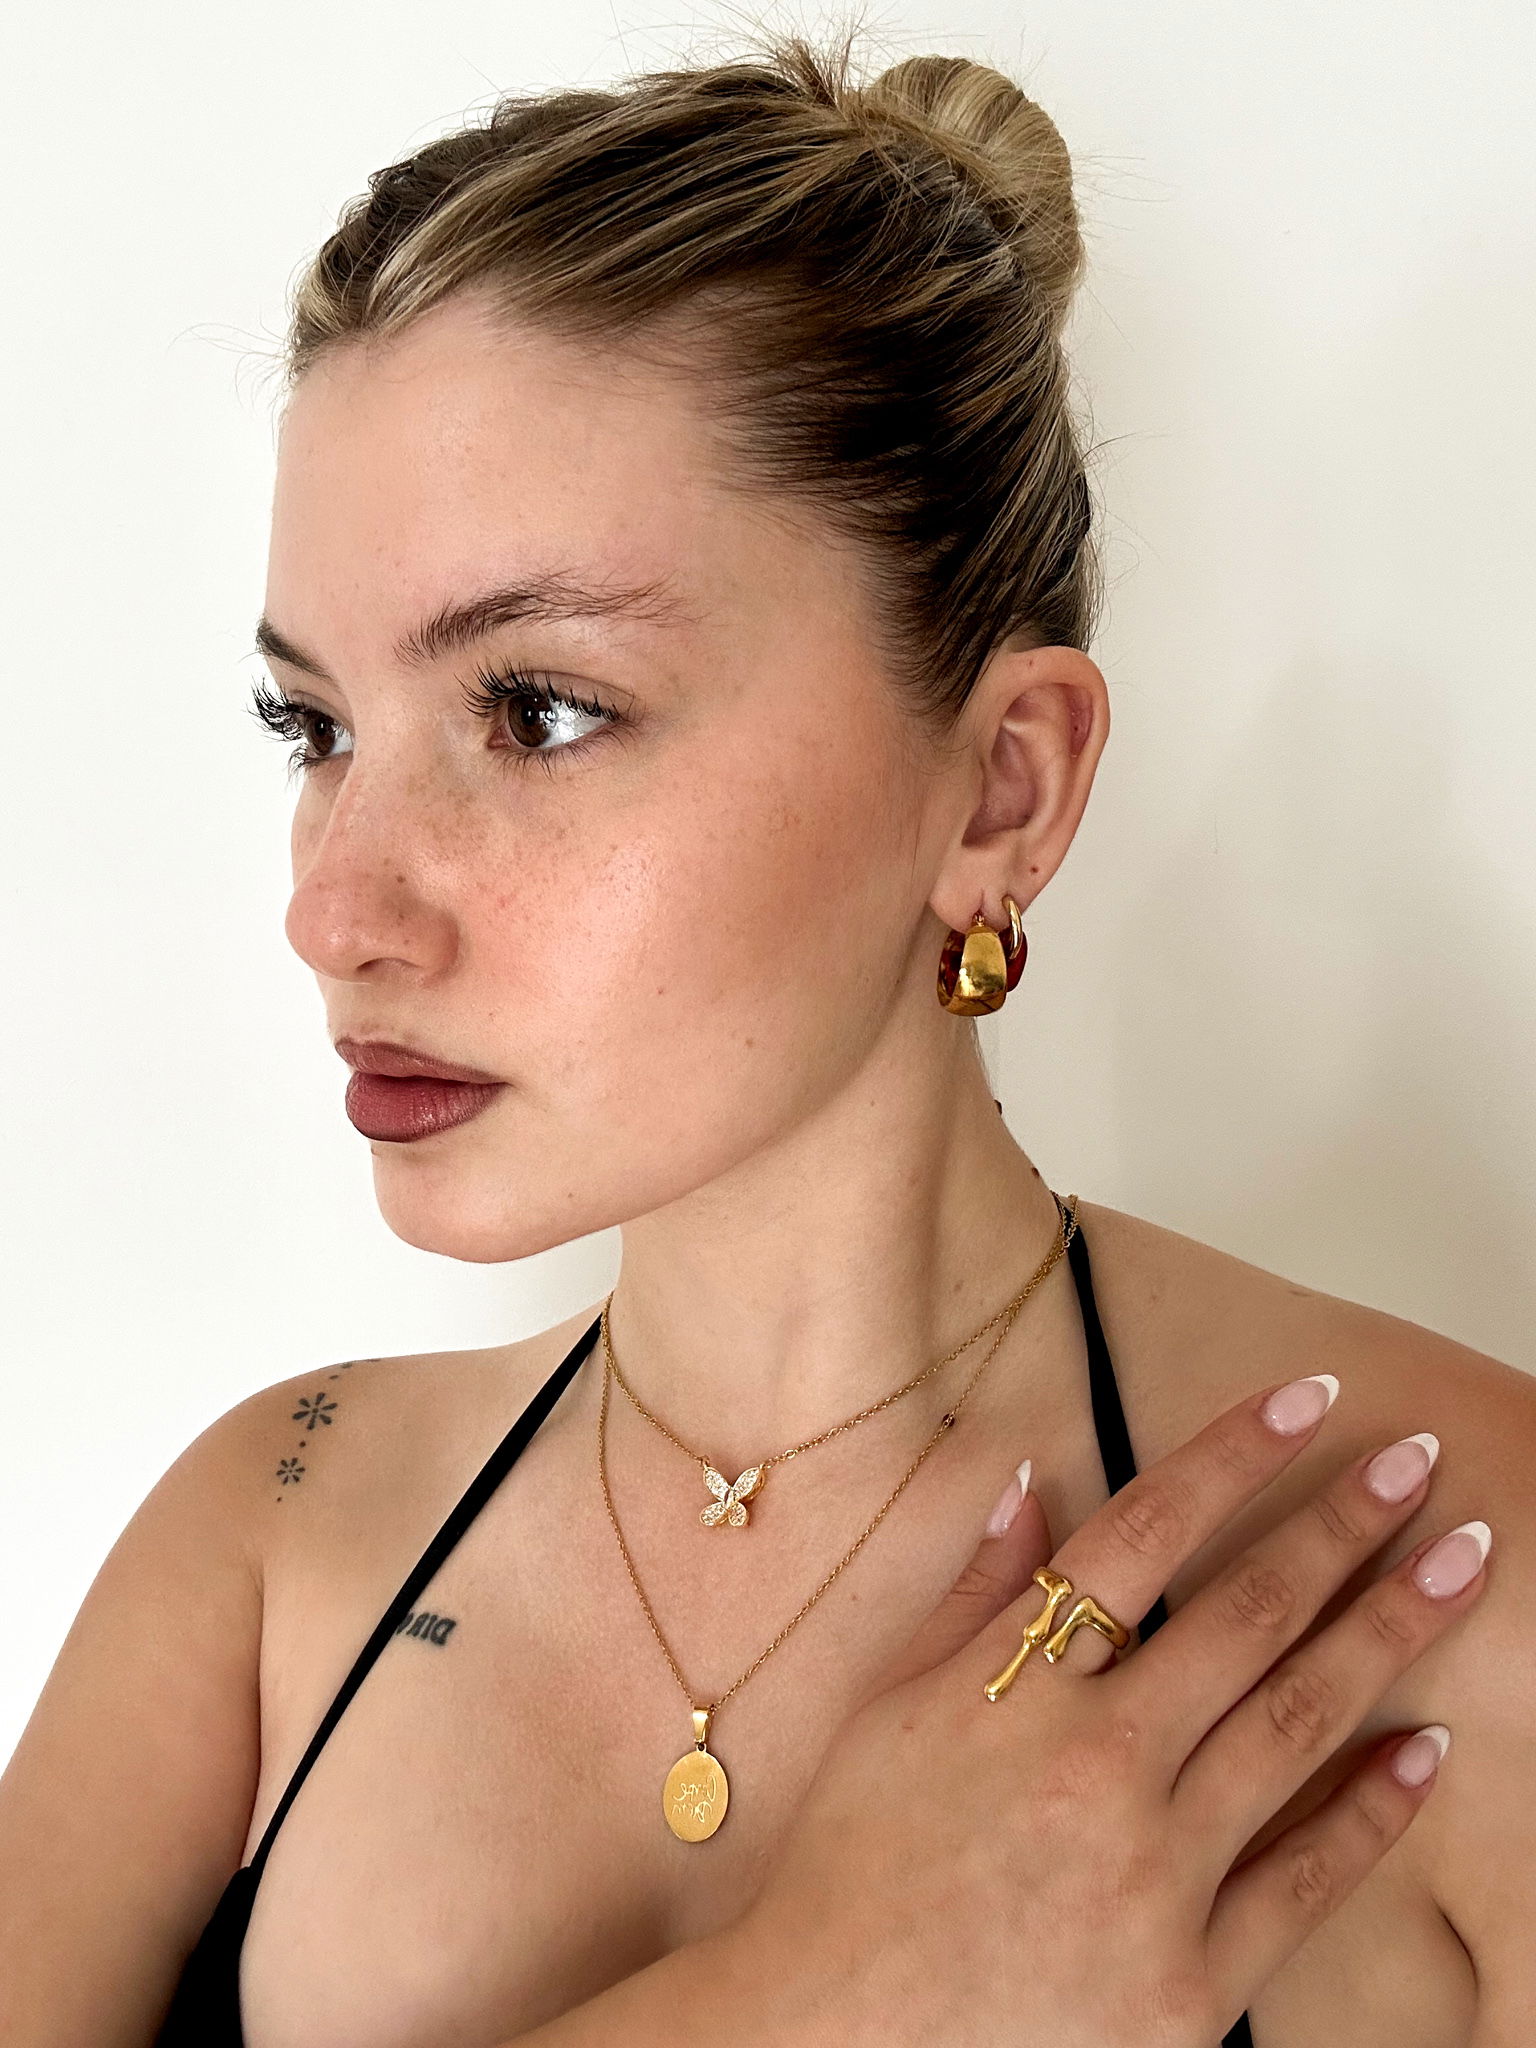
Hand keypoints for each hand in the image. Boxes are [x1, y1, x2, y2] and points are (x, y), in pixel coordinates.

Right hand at [730, 1377, 1488, 2046]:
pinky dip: (1373, 1809)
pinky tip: (1424, 1748)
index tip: (1310, 1395)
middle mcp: (1096, 1766)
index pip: (1145, 1531)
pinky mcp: (1193, 1984)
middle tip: (1416, 1464)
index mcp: (1015, 1688)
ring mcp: (1153, 1875)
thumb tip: (1026, 1477)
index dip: (1235, 1452)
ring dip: (1389, 1630)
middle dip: (1343, 1525)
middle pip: (1247, 1614)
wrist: (831, 2043)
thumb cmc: (847, 1869)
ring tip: (1461, 1566)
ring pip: (1298, 1722)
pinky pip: (1307, 1880)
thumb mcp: (886, 1709)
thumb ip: (970, 1594)